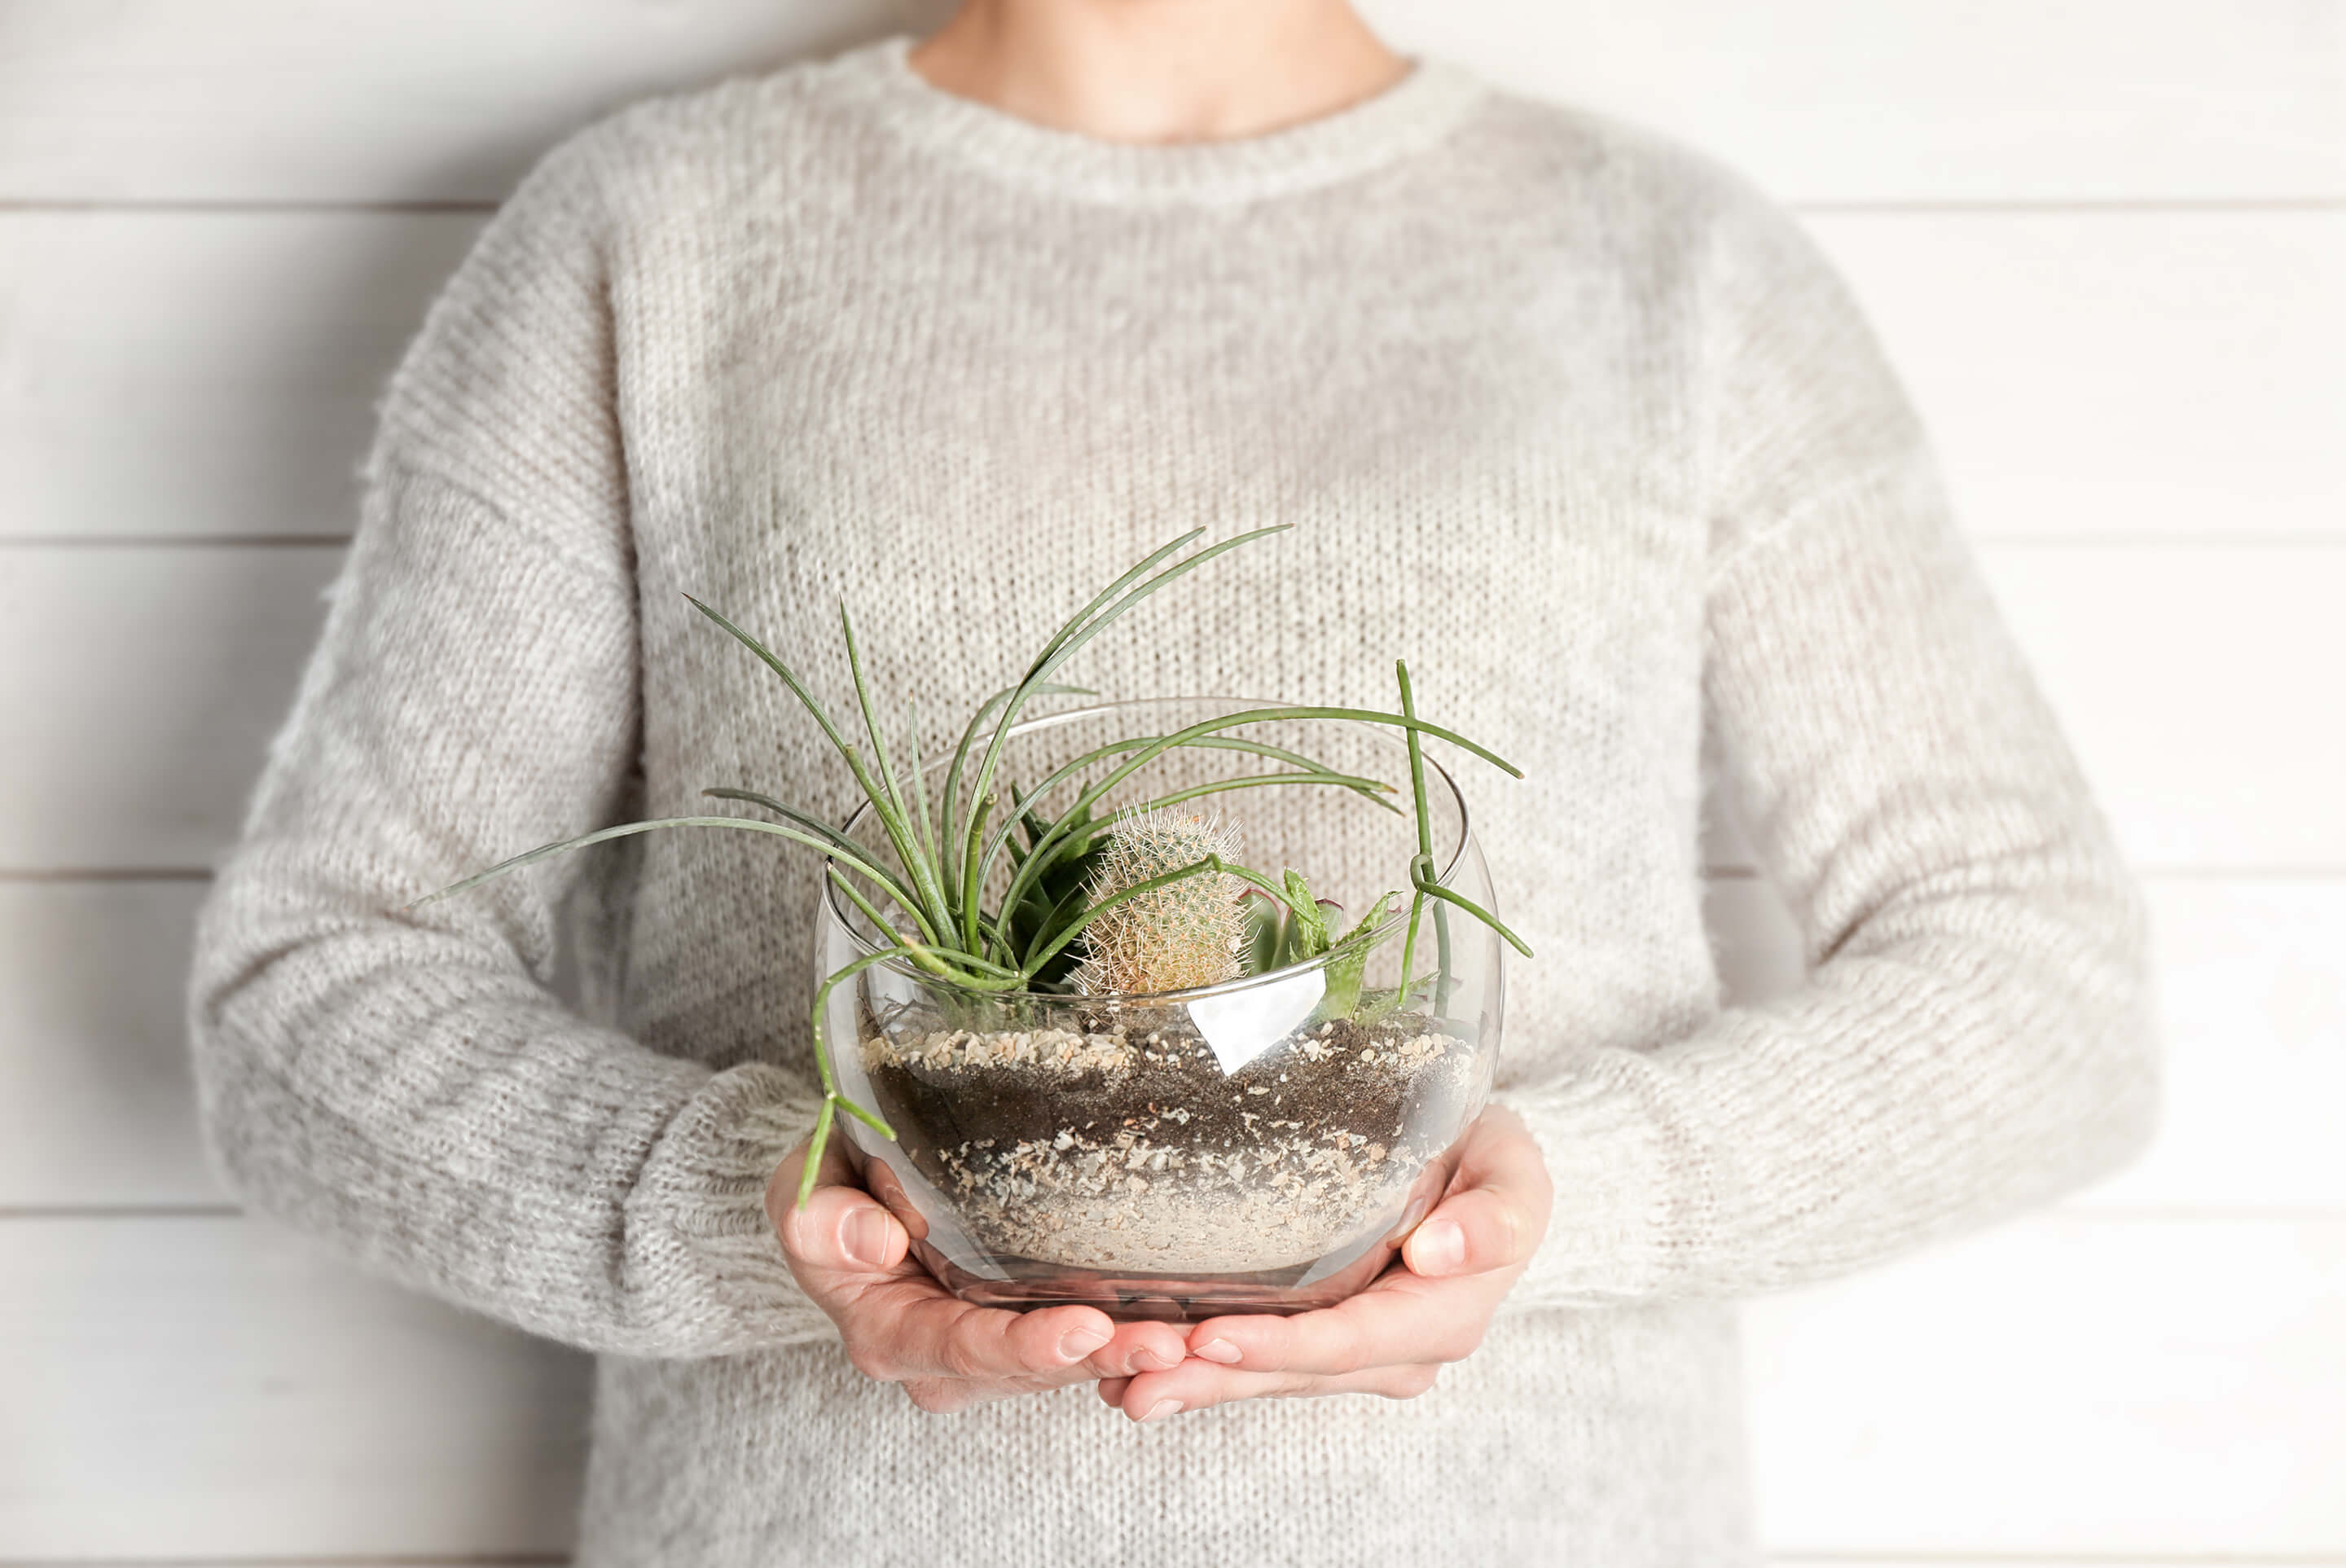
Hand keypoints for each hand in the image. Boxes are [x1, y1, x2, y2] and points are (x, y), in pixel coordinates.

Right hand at [770, 1132, 1190, 1411]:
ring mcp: (990, 1344)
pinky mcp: (1025, 1320)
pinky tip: (1185, 1320)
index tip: (1084, 1328)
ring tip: (1189, 1338)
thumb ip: (821, 1218)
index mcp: (890, 1332)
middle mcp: (945, 1357)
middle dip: (1101, 1358)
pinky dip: (1130, 1331)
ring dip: (1129, 1352)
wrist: (846, 1185)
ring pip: (1067, 1359)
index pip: (965, 1348)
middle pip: (1031, 1365)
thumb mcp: (801, 1191)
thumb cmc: (827, 1187)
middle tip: (1167, 1344)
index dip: (1026, 1343)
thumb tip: (874, 1241)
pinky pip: (1082, 1335)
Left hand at [1094, 1105, 1551, 1421]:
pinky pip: (1261, 1360)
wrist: (1481, 1165)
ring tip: (1121, 1387)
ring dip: (1197, 1384)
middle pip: (1294, 1372)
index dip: (1279, 1345)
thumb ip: (1493, 1216)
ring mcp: (1357, 1352)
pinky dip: (1203, 1367)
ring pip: (1268, 1376)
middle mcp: (1396, 1352)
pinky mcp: (1323, 1338)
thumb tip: (1441, 1254)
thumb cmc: (1493, 1162)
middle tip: (1135, 1381)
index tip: (1212, 1336)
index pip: (1348, 1341)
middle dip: (1215, 1379)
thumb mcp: (1514, 1172)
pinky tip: (1138, 1372)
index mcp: (1441, 1318)